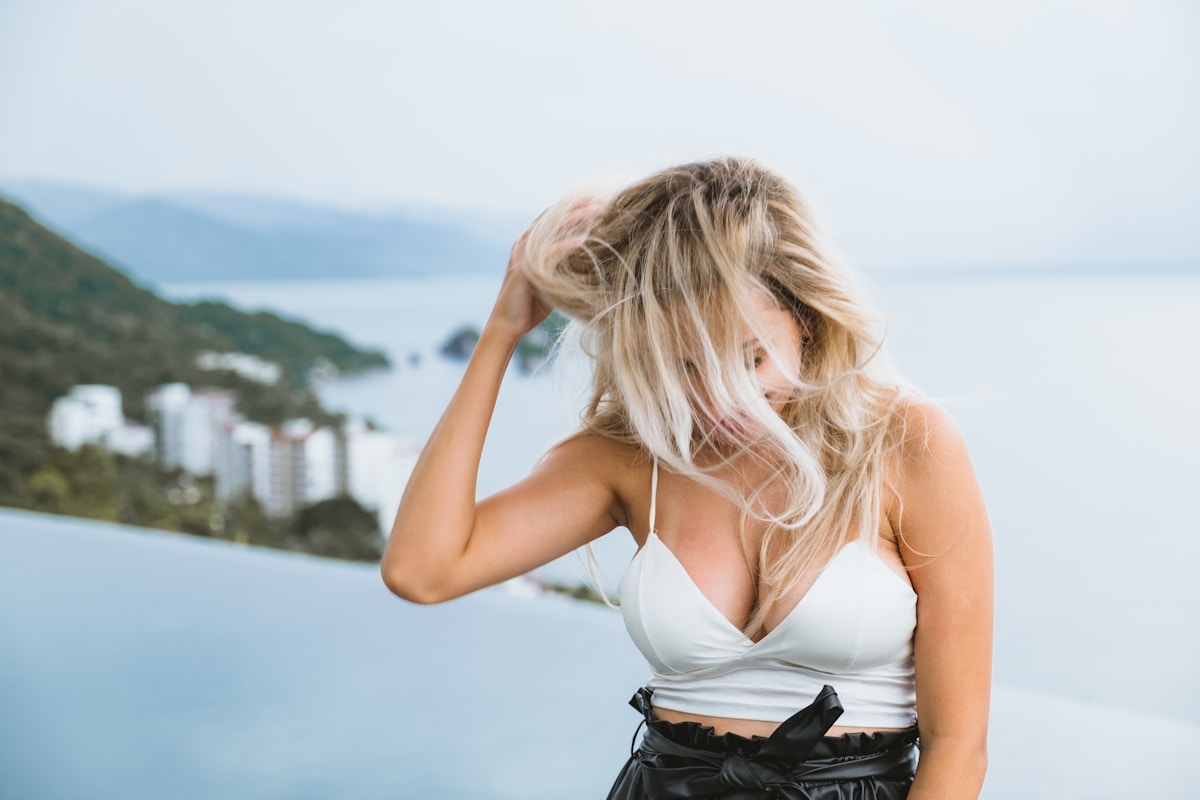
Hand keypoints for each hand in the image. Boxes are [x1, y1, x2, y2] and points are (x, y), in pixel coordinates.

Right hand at [486, 198, 599, 341]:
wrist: (508, 325)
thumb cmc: (531, 306)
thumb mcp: (552, 280)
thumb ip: (564, 267)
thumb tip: (590, 262)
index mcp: (529, 245)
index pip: (552, 219)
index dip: (572, 208)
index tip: (596, 202)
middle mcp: (523, 244)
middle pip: (552, 218)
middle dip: (576, 208)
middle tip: (599, 201)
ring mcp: (522, 255)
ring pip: (550, 230)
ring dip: (574, 220)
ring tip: (594, 213)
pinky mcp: (523, 269)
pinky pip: (548, 253)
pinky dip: (565, 246)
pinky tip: (582, 242)